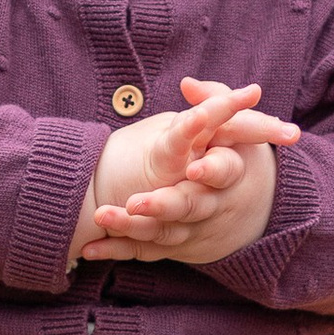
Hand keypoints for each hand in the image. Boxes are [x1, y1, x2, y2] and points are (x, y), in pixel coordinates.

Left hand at [72, 75, 299, 269]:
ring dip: (129, 227)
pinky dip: (114, 250)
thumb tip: (188, 84)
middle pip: (188, 206)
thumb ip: (214, 99)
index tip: (194, 170)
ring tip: (102, 216)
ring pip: (160, 231)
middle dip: (161, 205)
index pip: (223, 171)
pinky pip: (140, 250)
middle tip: (134, 202)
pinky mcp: (169, 243)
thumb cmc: (235, 154)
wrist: (245, 207)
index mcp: (228, 172)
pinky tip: (88, 248)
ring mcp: (189, 227)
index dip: (211, 172)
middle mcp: (208, 203)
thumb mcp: (235, 126)